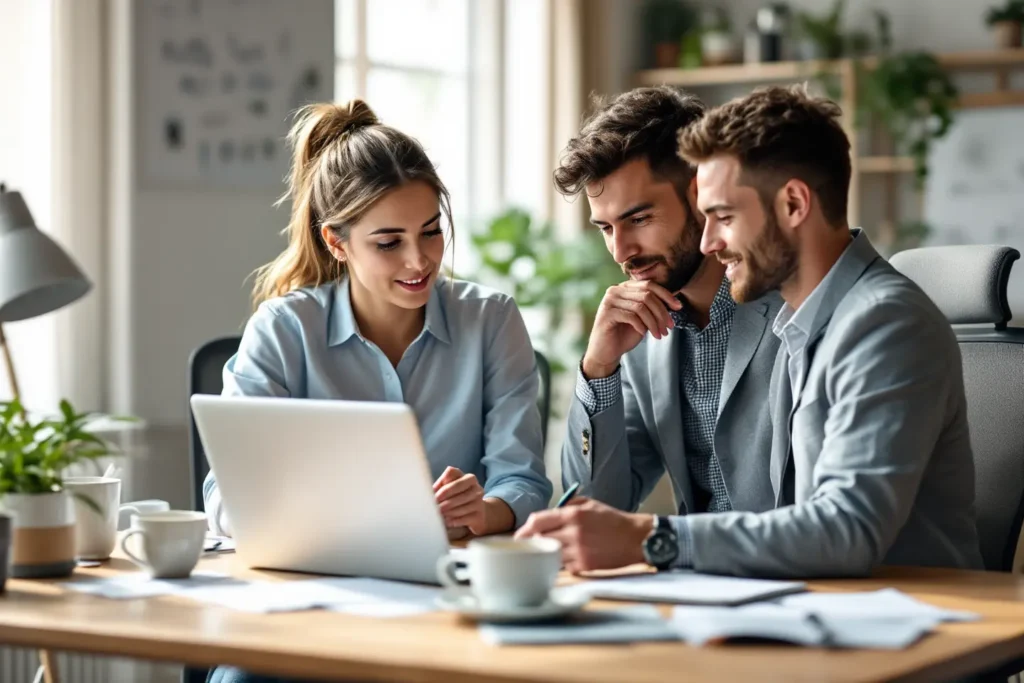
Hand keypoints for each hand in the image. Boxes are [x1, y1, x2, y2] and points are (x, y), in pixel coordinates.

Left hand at [433, 466, 485, 535]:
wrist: (478, 514)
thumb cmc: (459, 500)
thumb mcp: (450, 490)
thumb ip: (440, 487)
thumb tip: (427, 492)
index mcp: (467, 477)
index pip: (451, 473)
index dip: (440, 483)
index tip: (432, 493)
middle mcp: (476, 486)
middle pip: (457, 487)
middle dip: (443, 497)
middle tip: (433, 505)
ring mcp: (479, 501)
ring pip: (461, 503)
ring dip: (447, 510)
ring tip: (438, 514)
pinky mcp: (479, 515)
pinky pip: (465, 518)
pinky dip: (453, 520)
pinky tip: (446, 522)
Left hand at [514, 497, 653, 572]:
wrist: (636, 538)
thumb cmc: (612, 520)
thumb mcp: (589, 504)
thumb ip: (566, 507)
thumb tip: (544, 517)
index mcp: (573, 514)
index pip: (538, 521)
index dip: (525, 529)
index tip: (519, 536)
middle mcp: (574, 532)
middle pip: (539, 539)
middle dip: (531, 543)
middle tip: (526, 547)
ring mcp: (579, 551)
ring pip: (549, 555)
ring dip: (544, 555)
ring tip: (542, 556)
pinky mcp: (585, 566)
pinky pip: (563, 566)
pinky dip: (560, 564)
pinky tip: (563, 561)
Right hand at [582, 281, 681, 378]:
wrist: (606, 351)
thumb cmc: (625, 334)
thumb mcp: (644, 319)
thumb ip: (654, 307)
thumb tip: (675, 302)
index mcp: (625, 287)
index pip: (649, 285)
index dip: (666, 295)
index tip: (678, 307)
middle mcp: (615, 290)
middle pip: (647, 295)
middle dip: (662, 312)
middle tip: (669, 327)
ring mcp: (609, 301)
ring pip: (641, 307)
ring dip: (654, 322)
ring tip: (660, 334)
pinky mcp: (606, 313)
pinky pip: (631, 316)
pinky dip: (642, 326)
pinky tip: (644, 334)